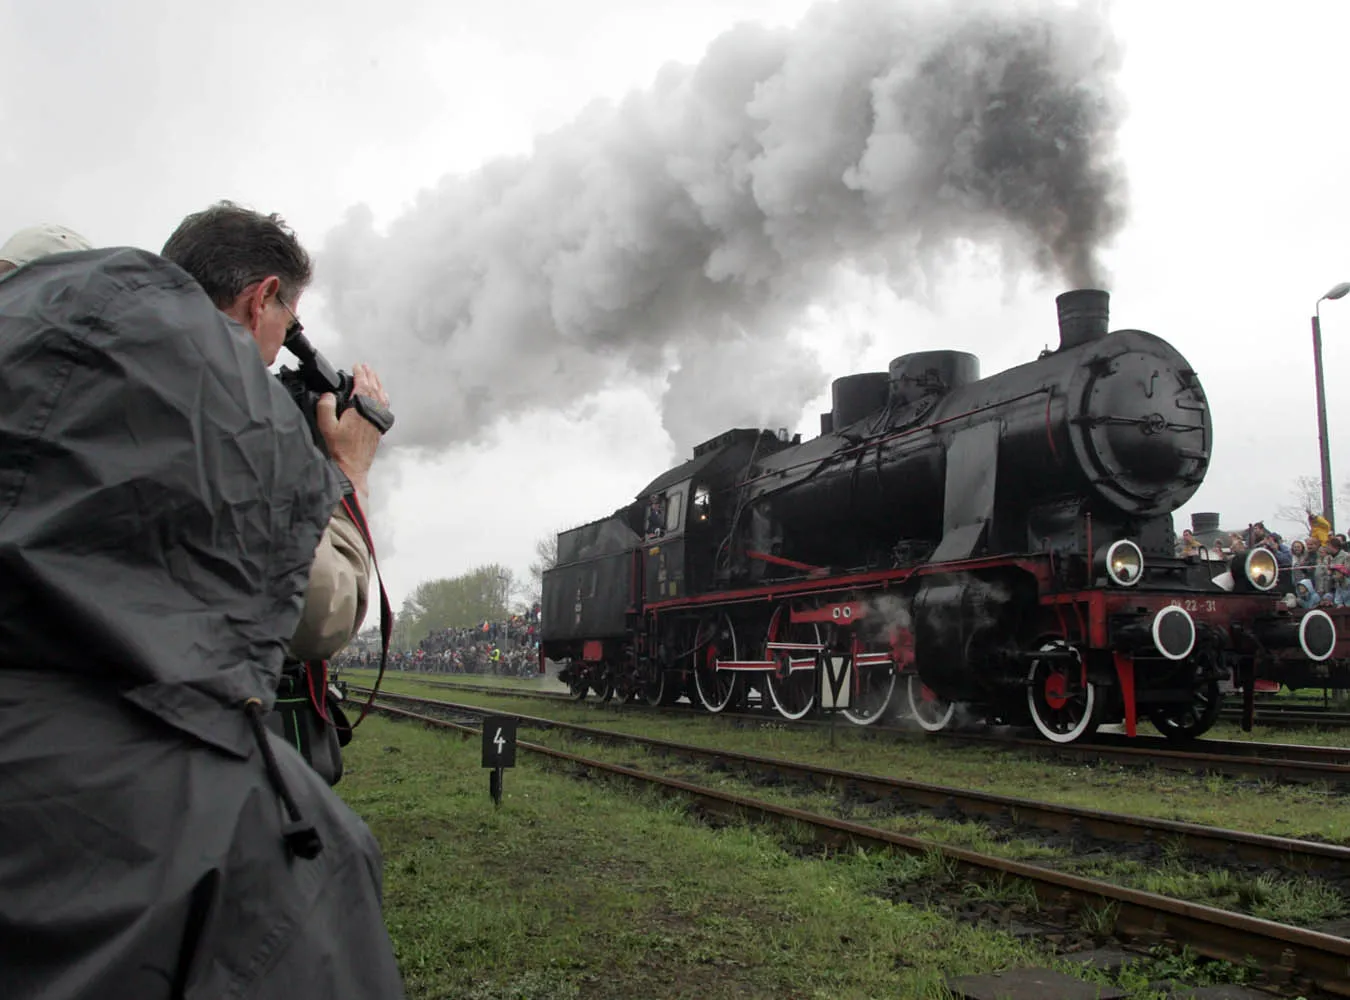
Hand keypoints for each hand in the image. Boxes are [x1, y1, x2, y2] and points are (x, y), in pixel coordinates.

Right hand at [316, 363, 387, 500]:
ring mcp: (377, 420)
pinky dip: (383, 397)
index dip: (360, 374)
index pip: (362, 385)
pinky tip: (381, 396)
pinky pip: (384, 407)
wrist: (352, 469)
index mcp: (359, 409)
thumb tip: (328, 394)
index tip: (357, 366)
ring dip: (377, 384)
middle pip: (374, 388)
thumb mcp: (326, 427)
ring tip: (373, 377)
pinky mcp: (379, 427)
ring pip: (381, 397)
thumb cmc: (340, 451)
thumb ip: (325, 408)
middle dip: (370, 376)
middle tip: (365, 367)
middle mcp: (372, 413)